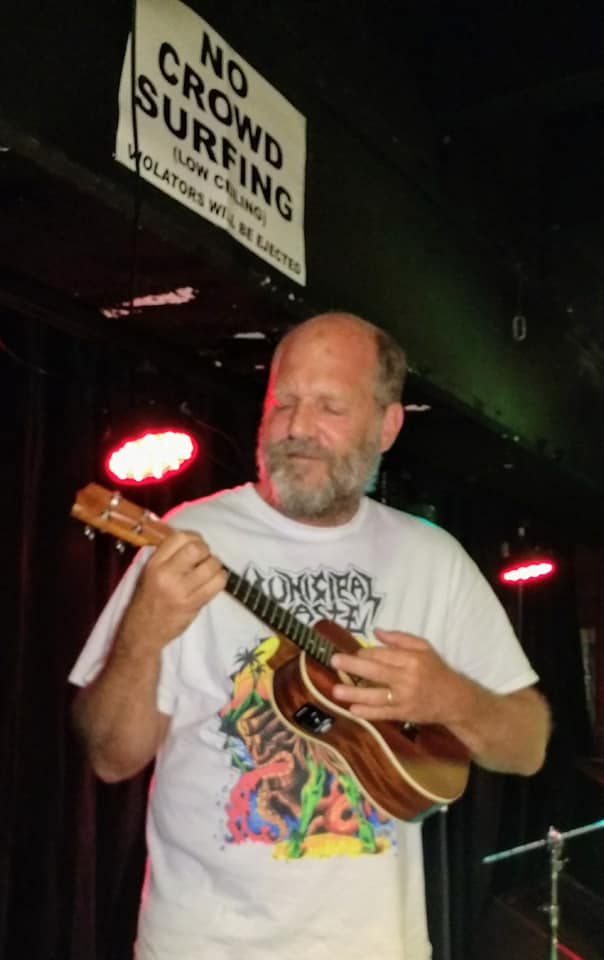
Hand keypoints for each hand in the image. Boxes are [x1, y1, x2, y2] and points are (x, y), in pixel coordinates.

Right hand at [122, 530, 226, 650]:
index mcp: (155, 563)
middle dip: (206, 550)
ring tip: (209, 570)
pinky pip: (217, 584)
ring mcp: (181, 590)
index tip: (196, 544)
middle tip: (204, 558)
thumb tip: (193, 540)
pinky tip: (213, 581)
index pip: (180, 537)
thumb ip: (168, 555)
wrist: (143, 630)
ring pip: (211, 566)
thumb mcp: (149, 571)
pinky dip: (220, 579)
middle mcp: (167, 574)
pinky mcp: (193, 604)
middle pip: (197, 548)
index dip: (194, 537)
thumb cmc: (148, 598)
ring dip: (216, 565)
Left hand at [330, 628, 460, 723]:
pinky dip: (367, 712)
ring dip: (354, 693)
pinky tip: (353, 710)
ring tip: (335, 691)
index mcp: (411, 659)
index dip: (366, 653)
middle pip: (375, 671)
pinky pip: (382, 713)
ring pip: (375, 695)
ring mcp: (404, 698)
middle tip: (334, 661)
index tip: (356, 653)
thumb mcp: (424, 647)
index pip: (383, 654)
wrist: (453, 699)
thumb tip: (375, 632)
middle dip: (353, 666)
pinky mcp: (403, 714)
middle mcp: (407, 678)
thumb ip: (399, 638)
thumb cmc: (436, 670)